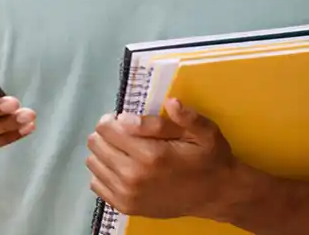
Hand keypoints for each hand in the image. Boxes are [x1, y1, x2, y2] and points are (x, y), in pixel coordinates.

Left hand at [86, 98, 238, 220]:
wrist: (216, 195)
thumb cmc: (209, 159)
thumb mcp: (204, 132)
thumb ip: (185, 117)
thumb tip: (169, 102)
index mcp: (151, 154)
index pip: (106, 128)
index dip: (112, 119)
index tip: (123, 120)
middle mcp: (133, 176)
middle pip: (96, 144)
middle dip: (107, 134)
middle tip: (124, 134)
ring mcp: (127, 194)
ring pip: (92, 162)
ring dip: (104, 152)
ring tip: (124, 151)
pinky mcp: (125, 206)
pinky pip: (96, 184)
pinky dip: (104, 173)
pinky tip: (121, 168)